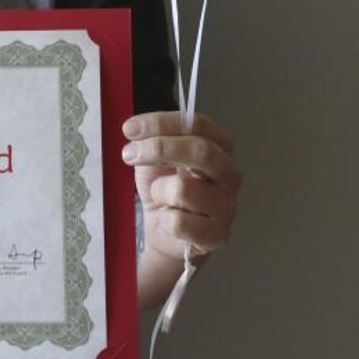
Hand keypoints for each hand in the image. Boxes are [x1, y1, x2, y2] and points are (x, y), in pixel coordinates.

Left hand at [122, 111, 240, 262]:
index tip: (130, 128)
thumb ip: (154, 138)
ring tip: (158, 196)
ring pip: (183, 189)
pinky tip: (166, 219)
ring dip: (158, 191)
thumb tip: (136, 130)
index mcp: (220, 145)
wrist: (164, 230)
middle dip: (160, 148)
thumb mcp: (156, 156)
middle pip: (201, 151)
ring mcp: (226, 205)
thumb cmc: (163, 187)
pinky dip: (163, 220)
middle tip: (129, 153)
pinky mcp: (217, 235)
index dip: (162, 123)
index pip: (198, 123)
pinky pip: (179, 222)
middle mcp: (229, 173)